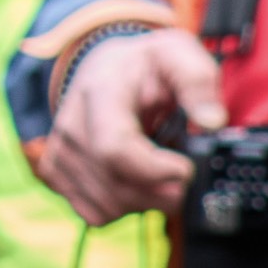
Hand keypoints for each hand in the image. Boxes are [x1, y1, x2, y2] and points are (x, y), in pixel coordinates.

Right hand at [36, 29, 223, 224]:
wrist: (104, 69)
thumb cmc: (144, 66)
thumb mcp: (178, 54)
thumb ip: (198, 81)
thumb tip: (212, 120)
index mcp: (99, 92)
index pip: (115, 148)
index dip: (155, 171)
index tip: (186, 169)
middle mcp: (72, 124)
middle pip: (114, 185)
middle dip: (160, 193)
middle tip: (184, 179)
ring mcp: (61, 152)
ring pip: (106, 206)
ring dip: (144, 203)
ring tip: (161, 178)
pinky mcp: (55, 173)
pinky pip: (93, 213)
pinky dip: (123, 209)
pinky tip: (135, 184)